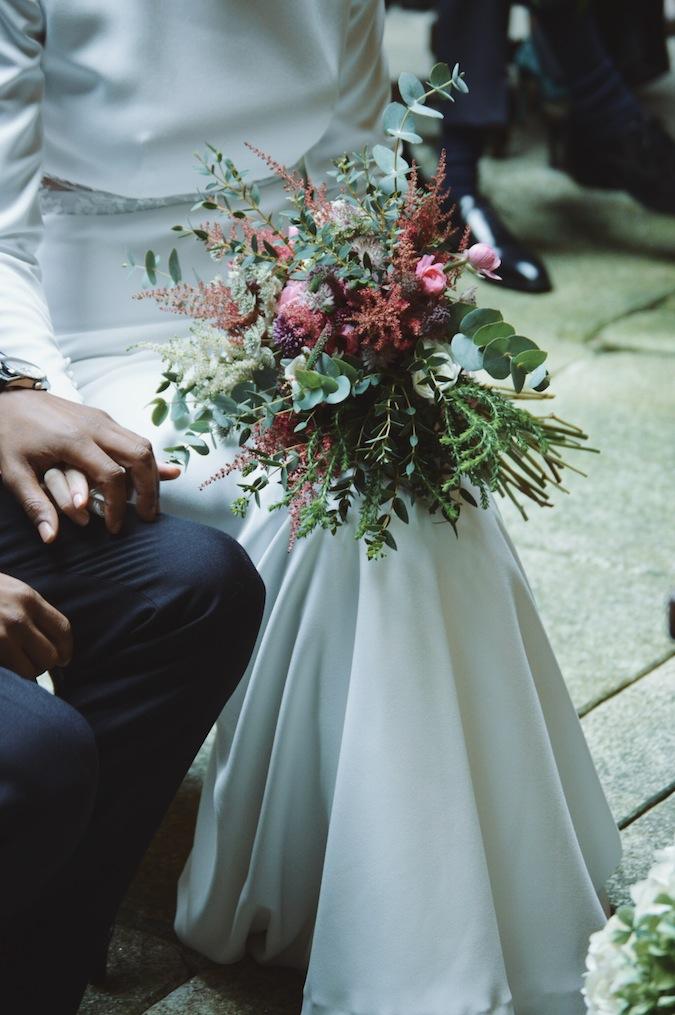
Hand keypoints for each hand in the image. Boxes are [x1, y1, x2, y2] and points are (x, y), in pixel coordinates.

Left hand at [0, 390, 180, 541]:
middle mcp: (95, 426)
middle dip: (149, 490)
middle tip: (147, 516)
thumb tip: (50, 537)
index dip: (117, 506)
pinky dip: (144, 460)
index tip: (114, 528)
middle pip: (140, 457)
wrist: (8, 397)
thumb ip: (34, 504)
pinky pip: (134, 438)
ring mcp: (102, 419)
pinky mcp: (102, 417)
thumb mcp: (14, 472)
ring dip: (152, 474)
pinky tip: (153, 475)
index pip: (112, 476)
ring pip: (143, 445)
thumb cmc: (8, 435)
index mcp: (74, 440)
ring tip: (148, 501)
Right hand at [0, 572, 71, 678]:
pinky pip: (11, 674)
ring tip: (16, 666)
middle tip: (33, 664)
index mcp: (28, 599)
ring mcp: (2, 636)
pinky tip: (5, 666)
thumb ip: (27, 608)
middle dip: (45, 664)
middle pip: (51, 655)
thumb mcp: (7, 589)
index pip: (63, 629)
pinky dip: (11, 676)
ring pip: (31, 670)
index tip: (64, 658)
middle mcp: (19, 617)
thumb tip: (47, 634)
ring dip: (26, 673)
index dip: (66, 649)